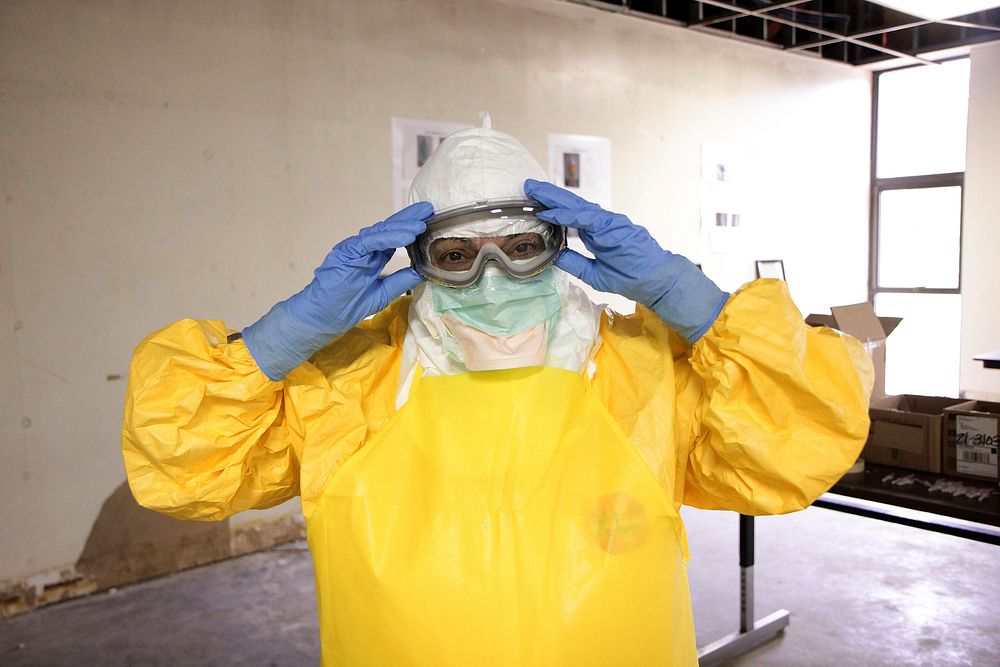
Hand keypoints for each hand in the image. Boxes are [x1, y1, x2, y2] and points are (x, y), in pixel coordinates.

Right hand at [243, 202, 432, 379]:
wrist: (323, 317)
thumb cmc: (347, 306)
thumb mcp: (382, 294)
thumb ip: (400, 281)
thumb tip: (420, 271)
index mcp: (372, 256)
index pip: (394, 238)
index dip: (410, 229)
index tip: (428, 221)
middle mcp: (363, 248)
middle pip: (389, 229)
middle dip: (409, 218)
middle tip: (428, 209)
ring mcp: (354, 248)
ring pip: (381, 232)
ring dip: (402, 226)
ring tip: (421, 222)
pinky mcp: (346, 252)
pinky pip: (371, 241)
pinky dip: (390, 237)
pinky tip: (406, 234)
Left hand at [524, 179, 727, 342]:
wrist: (656, 281)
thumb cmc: (630, 277)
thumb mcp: (593, 274)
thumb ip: (575, 263)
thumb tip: (554, 255)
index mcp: (596, 232)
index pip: (570, 216)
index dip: (552, 209)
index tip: (534, 204)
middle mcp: (602, 222)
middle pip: (571, 205)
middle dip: (549, 196)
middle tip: (528, 186)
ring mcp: (609, 222)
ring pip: (577, 206)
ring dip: (555, 198)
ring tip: (535, 191)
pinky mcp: (615, 226)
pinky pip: (587, 218)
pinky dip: (568, 214)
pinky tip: (552, 212)